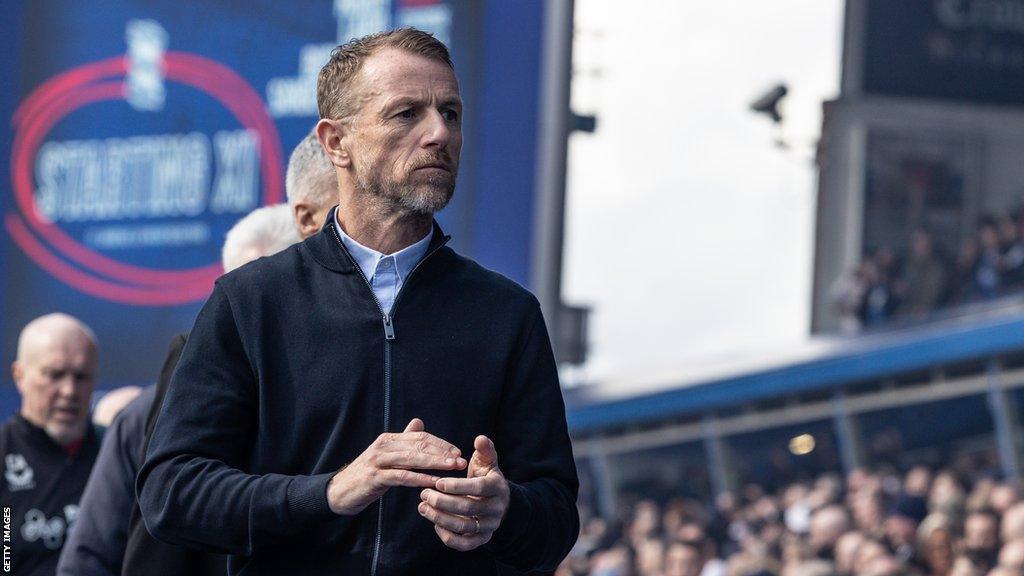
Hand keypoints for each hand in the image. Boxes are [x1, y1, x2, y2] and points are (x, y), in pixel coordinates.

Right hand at [327, 418, 466, 514]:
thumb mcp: (386, 455)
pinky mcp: (375, 477)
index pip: (420, 437)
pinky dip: (420, 478)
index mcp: (389, 439)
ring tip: (452, 468)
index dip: (440, 444)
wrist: (340, 491)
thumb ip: (403, 440)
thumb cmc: (367, 474)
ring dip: (435, 463)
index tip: (457, 451)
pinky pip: (402, 476)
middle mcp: (384, 446)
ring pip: (413, 459)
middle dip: (442, 453)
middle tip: (460, 460)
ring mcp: (378, 461)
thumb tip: (419, 423)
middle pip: (419, 445)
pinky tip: (434, 482)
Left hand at [418, 435, 509, 550]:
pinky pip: (463, 544)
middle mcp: (496, 509)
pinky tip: (434, 523)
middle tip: (424, 493)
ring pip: (463, 526)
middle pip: (468, 508)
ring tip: (422, 506)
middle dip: (443, 502)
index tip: (437, 482)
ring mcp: (489, 526)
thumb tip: (480, 438)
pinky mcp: (482, 540)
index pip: (478, 487)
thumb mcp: (487, 463)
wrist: (499, 503)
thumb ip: (484, 450)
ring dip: (440, 518)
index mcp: (498, 487)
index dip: (458, 485)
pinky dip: (447, 536)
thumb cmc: (486, 478)